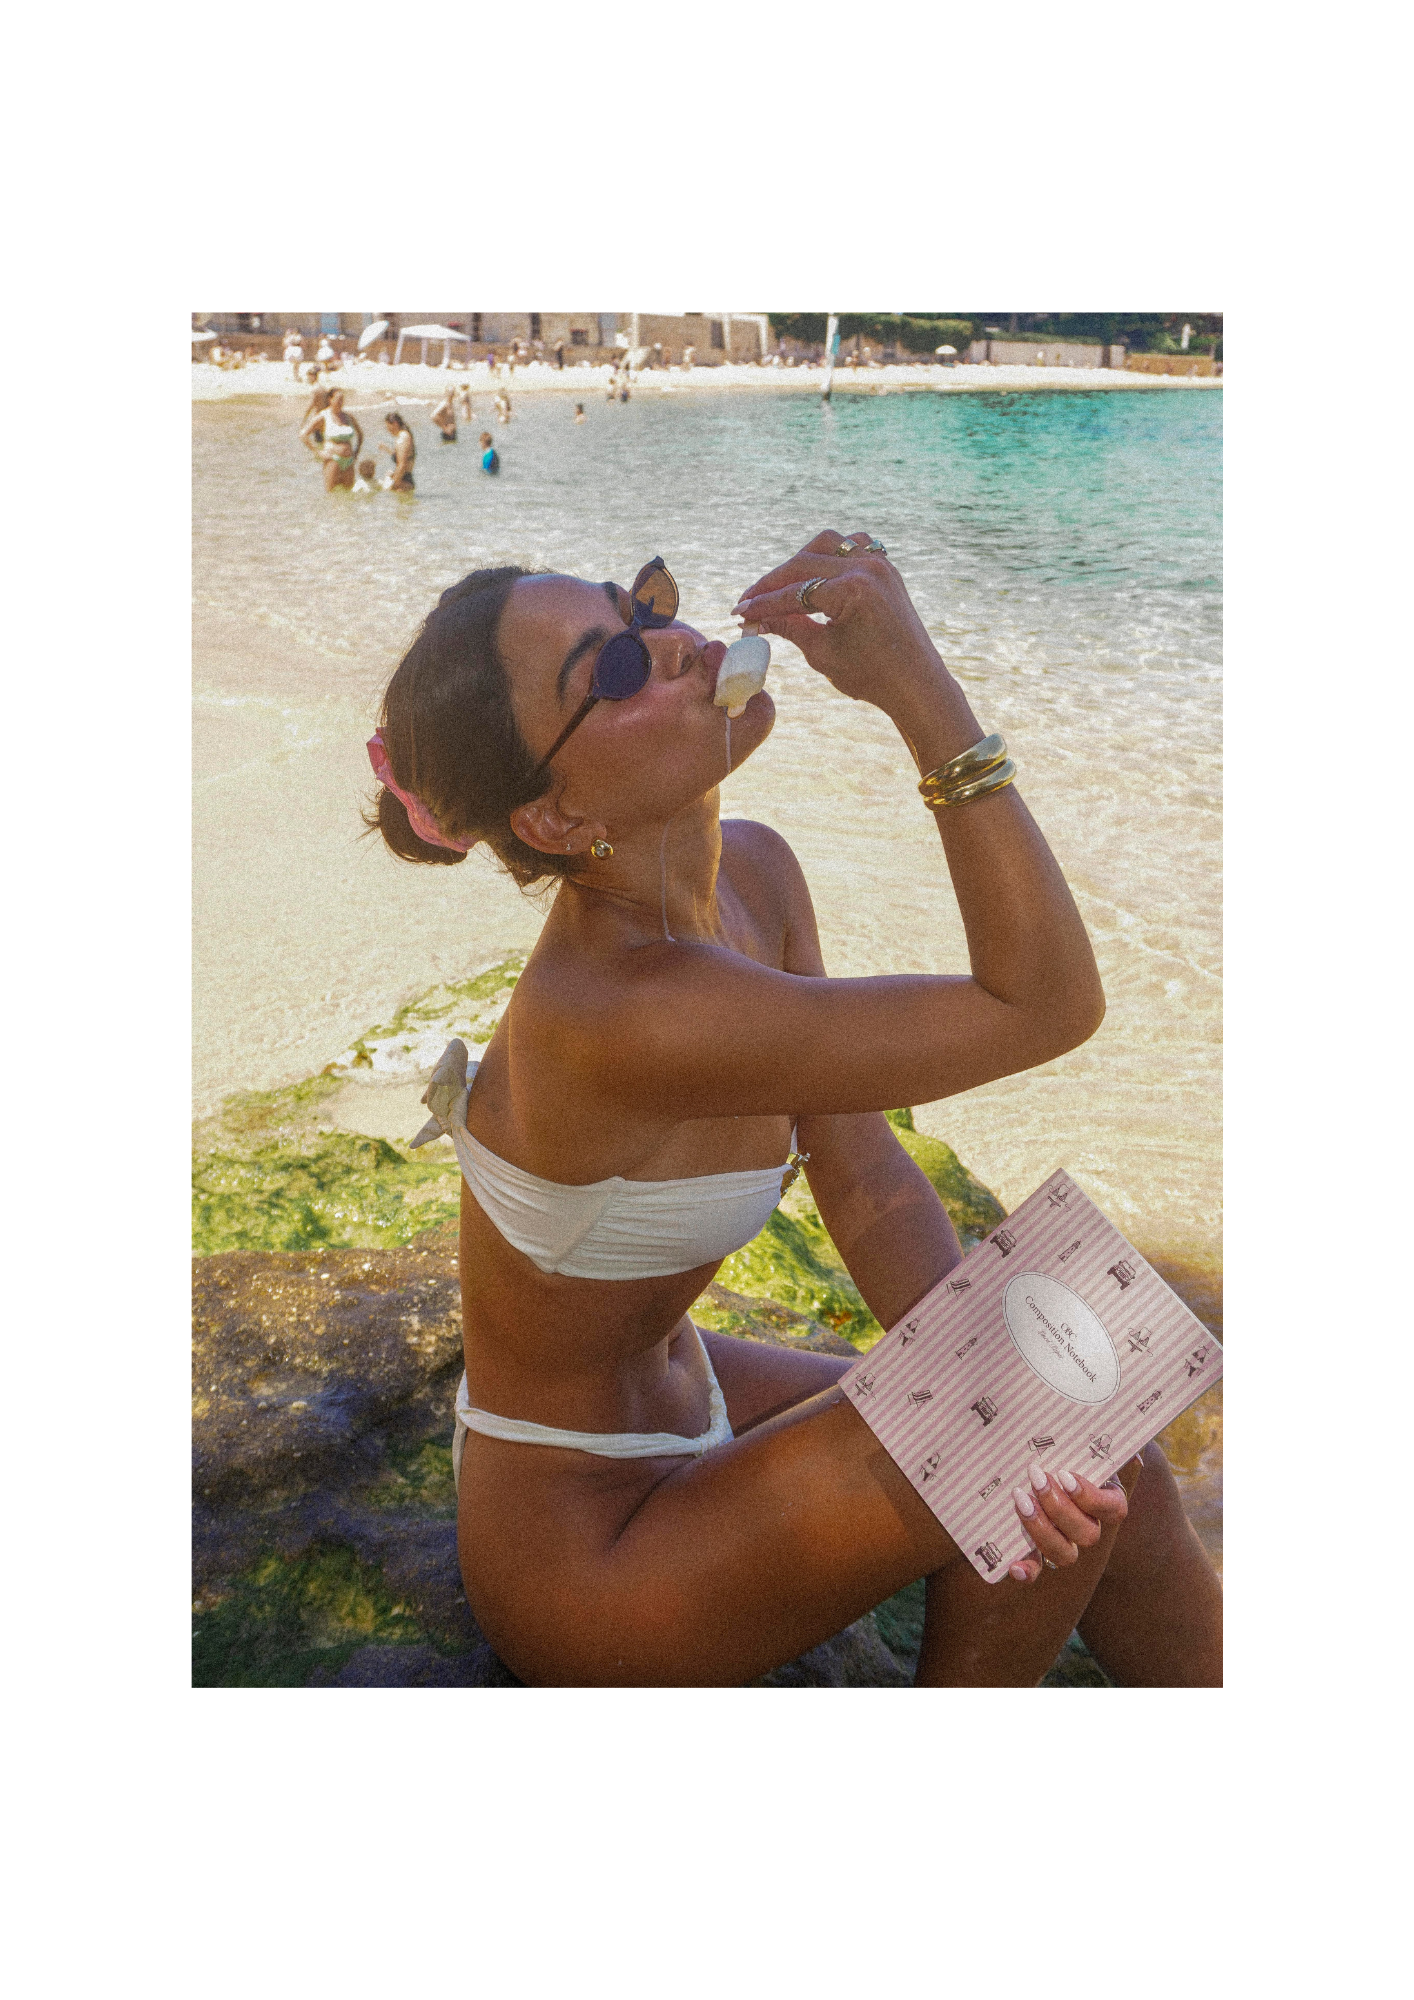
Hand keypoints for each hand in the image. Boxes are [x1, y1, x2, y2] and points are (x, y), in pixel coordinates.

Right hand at [731, 529, 944, 715]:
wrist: (916, 683)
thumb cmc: (870, 676)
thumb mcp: (822, 653)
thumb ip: (789, 627)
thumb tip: (756, 617)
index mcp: (852, 590)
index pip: (794, 592)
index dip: (763, 604)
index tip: (739, 613)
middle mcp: (867, 568)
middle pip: (804, 563)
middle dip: (774, 583)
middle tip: (751, 602)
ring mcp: (880, 563)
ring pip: (827, 544)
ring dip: (801, 561)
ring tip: (782, 587)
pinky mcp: (887, 568)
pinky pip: (854, 545)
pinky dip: (832, 554)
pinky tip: (817, 572)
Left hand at [1006, 1453, 1141, 1584]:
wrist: (1035, 1462)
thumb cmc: (1067, 1449)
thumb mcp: (1083, 1441)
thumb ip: (1104, 1442)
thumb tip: (1134, 1451)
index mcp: (1109, 1501)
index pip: (1112, 1509)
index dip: (1089, 1496)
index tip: (1065, 1474)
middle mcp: (1091, 1527)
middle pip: (1087, 1534)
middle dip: (1058, 1507)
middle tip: (1036, 1476)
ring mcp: (1067, 1543)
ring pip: (1065, 1554)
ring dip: (1041, 1528)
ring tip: (1020, 1498)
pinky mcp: (1040, 1551)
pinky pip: (1039, 1569)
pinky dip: (1028, 1571)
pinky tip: (1014, 1566)